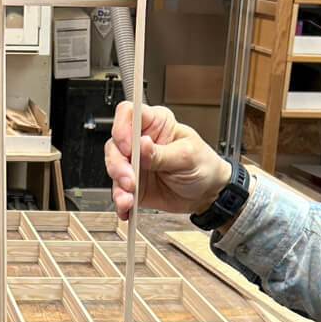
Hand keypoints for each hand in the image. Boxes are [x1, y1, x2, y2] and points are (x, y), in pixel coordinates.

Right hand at [104, 100, 230, 220]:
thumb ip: (161, 153)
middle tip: (130, 180)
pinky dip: (120, 201)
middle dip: (118, 164)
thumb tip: (142, 144)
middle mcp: (140, 142)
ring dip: (118, 186)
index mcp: (156, 124)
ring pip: (113, 168)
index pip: (128, 113)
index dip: (122, 127)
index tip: (128, 146)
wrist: (207, 194)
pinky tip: (126, 207)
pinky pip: (119, 191)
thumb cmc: (203, 166)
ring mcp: (134, 164)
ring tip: (129, 198)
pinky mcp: (133, 185)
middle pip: (115, 144)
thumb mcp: (186, 156)